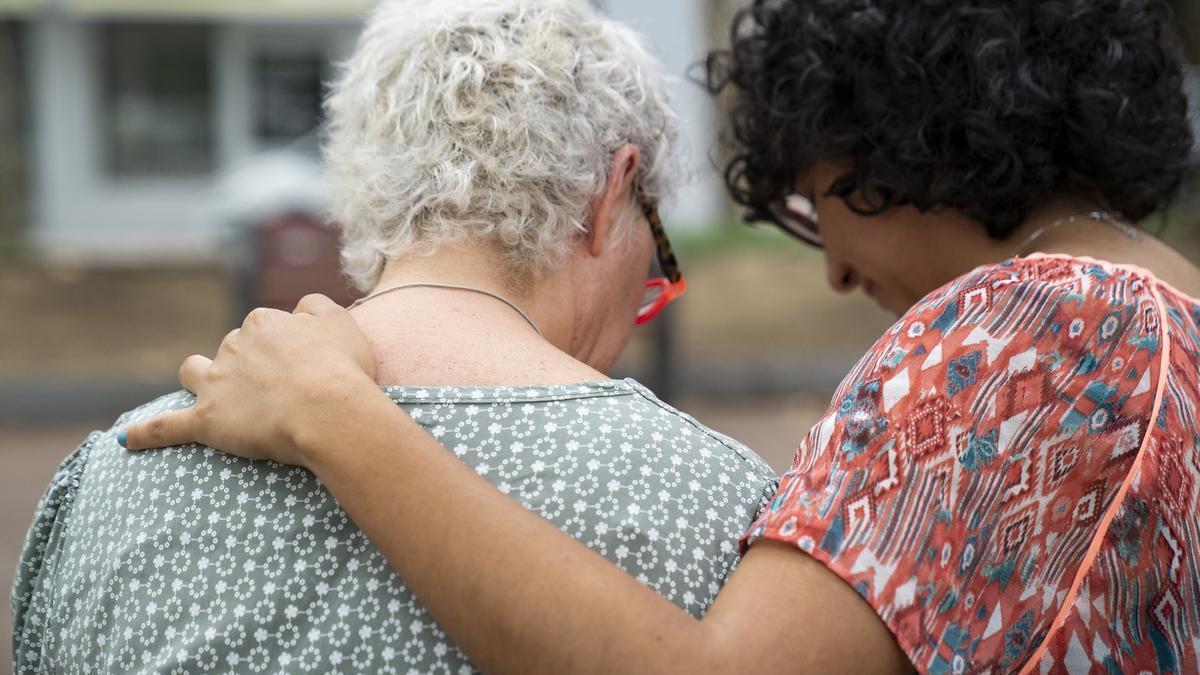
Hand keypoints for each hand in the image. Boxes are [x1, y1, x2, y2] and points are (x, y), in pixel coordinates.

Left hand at [121, 294, 382, 465]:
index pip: (264, 327)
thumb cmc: (341, 369)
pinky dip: (146, 433)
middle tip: (281, 390)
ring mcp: (217, 383)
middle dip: (247, 365)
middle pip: (232, 349)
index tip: (303, 366)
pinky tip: (127, 440)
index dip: (283, 348)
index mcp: (263, 322)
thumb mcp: (340, 322)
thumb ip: (315, 306)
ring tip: (212, 394)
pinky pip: (167, 426)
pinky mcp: (206, 421)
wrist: (328, 411)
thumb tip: (298, 309)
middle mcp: (233, 346)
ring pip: (195, 372)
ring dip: (200, 378)